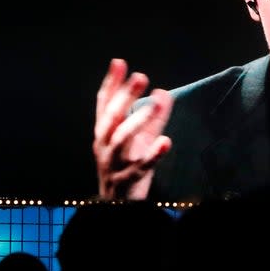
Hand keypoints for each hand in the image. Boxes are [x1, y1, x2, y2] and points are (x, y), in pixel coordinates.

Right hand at [93, 58, 173, 200]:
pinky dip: (153, 155)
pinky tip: (166, 142)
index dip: (112, 84)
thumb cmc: (128, 168)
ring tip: (155, 104)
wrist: (117, 207)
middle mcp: (104, 145)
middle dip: (125, 96)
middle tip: (140, 77)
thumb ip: (153, 117)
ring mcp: (113, 164)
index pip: (105, 104)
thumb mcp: (140, 140)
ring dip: (138, 120)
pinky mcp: (127, 181)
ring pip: (121, 139)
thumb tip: (163, 91)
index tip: (119, 63)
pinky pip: (139, 167)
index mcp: (104, 133)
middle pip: (112, 117)